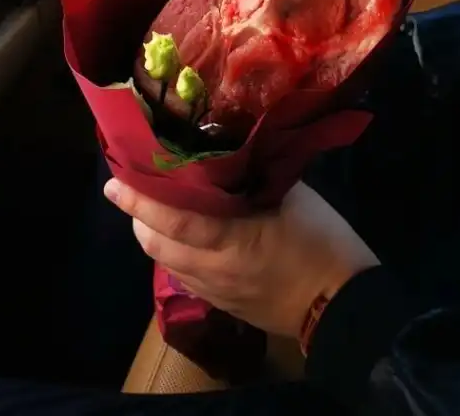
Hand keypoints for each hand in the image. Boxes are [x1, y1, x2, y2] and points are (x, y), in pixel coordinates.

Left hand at [104, 179, 378, 338]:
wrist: (345, 306)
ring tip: (154, 207)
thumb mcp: (291, 197)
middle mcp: (213, 270)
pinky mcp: (223, 303)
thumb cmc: (323, 242)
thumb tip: (228, 154)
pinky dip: (173, 251)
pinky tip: (185, 234)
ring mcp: (216, 291)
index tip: (115, 180)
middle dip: (138, 216)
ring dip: (153, 234)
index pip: (172, 219)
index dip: (140, 200)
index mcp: (231, 241)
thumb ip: (253, 176)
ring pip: (165, 262)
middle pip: (155, 244)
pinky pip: (184, 275)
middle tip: (135, 186)